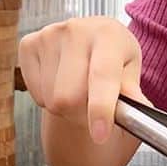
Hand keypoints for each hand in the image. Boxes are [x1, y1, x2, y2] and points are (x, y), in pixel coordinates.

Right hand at [18, 17, 144, 144]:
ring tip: (78, 91)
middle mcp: (77, 30)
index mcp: (109, 34)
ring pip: (52, 99)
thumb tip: (137, 112)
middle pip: (70, 97)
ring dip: (65, 108)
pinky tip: (59, 82)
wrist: (93, 39)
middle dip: (82, 114)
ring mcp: (49, 35)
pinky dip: (48, 98)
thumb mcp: (132, 73)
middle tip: (93, 108)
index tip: (100, 135)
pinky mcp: (29, 44)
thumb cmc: (115, 58)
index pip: (102, 76)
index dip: (100, 108)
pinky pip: (36, 93)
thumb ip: (133, 95)